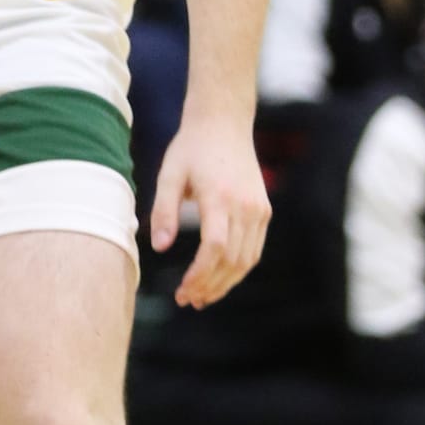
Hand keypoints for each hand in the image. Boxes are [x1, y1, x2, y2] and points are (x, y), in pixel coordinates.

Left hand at [151, 111, 269, 308]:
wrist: (224, 124)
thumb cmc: (191, 148)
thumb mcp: (169, 175)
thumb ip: (163, 211)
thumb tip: (160, 248)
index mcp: (220, 197)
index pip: (215, 248)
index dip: (200, 275)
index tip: (182, 291)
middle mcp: (245, 206)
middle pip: (232, 260)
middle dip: (210, 286)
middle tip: (187, 300)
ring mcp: (259, 209)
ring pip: (247, 260)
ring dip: (225, 283)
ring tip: (202, 297)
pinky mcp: (264, 210)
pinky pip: (254, 249)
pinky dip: (238, 269)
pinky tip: (218, 277)